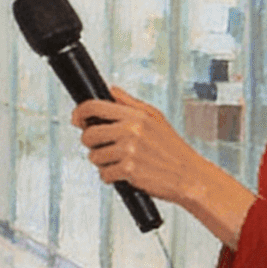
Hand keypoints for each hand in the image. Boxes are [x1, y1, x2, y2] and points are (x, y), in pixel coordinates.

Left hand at [71, 85, 259, 246]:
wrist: (190, 176)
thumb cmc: (173, 149)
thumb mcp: (156, 118)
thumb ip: (130, 103)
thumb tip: (111, 90)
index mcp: (136, 115)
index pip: (93, 106)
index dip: (79, 113)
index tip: (77, 120)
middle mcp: (131, 130)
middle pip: (88, 134)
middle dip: (91, 143)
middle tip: (105, 147)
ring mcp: (129, 151)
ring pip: (94, 156)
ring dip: (103, 162)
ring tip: (121, 161)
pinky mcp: (129, 171)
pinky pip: (104, 174)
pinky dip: (111, 177)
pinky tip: (125, 173)